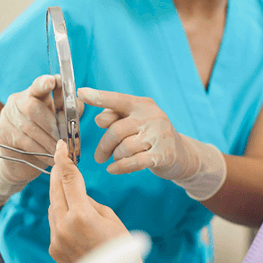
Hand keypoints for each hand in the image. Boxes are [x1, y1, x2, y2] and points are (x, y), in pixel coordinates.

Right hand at [0, 75, 82, 181]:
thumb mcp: (60, 120)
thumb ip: (70, 111)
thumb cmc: (46, 134)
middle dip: (52, 125)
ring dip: (48, 141)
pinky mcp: (2, 131)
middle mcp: (18, 100)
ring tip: (61, 151)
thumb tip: (77, 104)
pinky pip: (24, 141)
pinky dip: (41, 150)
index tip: (52, 81)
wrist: (22, 158)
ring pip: (29, 127)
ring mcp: (8, 115)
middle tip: (64, 139)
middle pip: (32, 107)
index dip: (44, 83)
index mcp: (35, 92)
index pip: (39, 84)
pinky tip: (50, 158)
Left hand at [48, 140, 128, 262]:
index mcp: (81, 214)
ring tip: (74, 194)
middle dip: (58, 173)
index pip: (68, 179)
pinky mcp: (54, 248)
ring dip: (60, 196)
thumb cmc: (122, 249)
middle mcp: (64, 226)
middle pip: (55, 190)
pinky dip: (62, 215)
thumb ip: (88, 202)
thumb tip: (76, 194)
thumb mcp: (110, 217)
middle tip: (61, 159)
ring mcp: (56, 239)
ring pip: (53, 207)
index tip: (60, 147)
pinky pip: (54, 223)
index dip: (62, 159)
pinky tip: (76, 218)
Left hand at [77, 87, 196, 178]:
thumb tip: (99, 119)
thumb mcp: (135, 122)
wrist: (182, 155)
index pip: (118, 100)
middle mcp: (152, 116)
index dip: (99, 97)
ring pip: (124, 148)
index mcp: (142, 105)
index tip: (81, 93)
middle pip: (116, 130)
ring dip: (116, 157)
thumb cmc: (151, 136)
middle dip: (104, 146)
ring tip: (118, 159)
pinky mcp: (163, 154)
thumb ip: (116, 117)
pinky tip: (113, 170)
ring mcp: (160, 135)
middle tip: (99, 157)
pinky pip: (133, 162)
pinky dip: (120, 168)